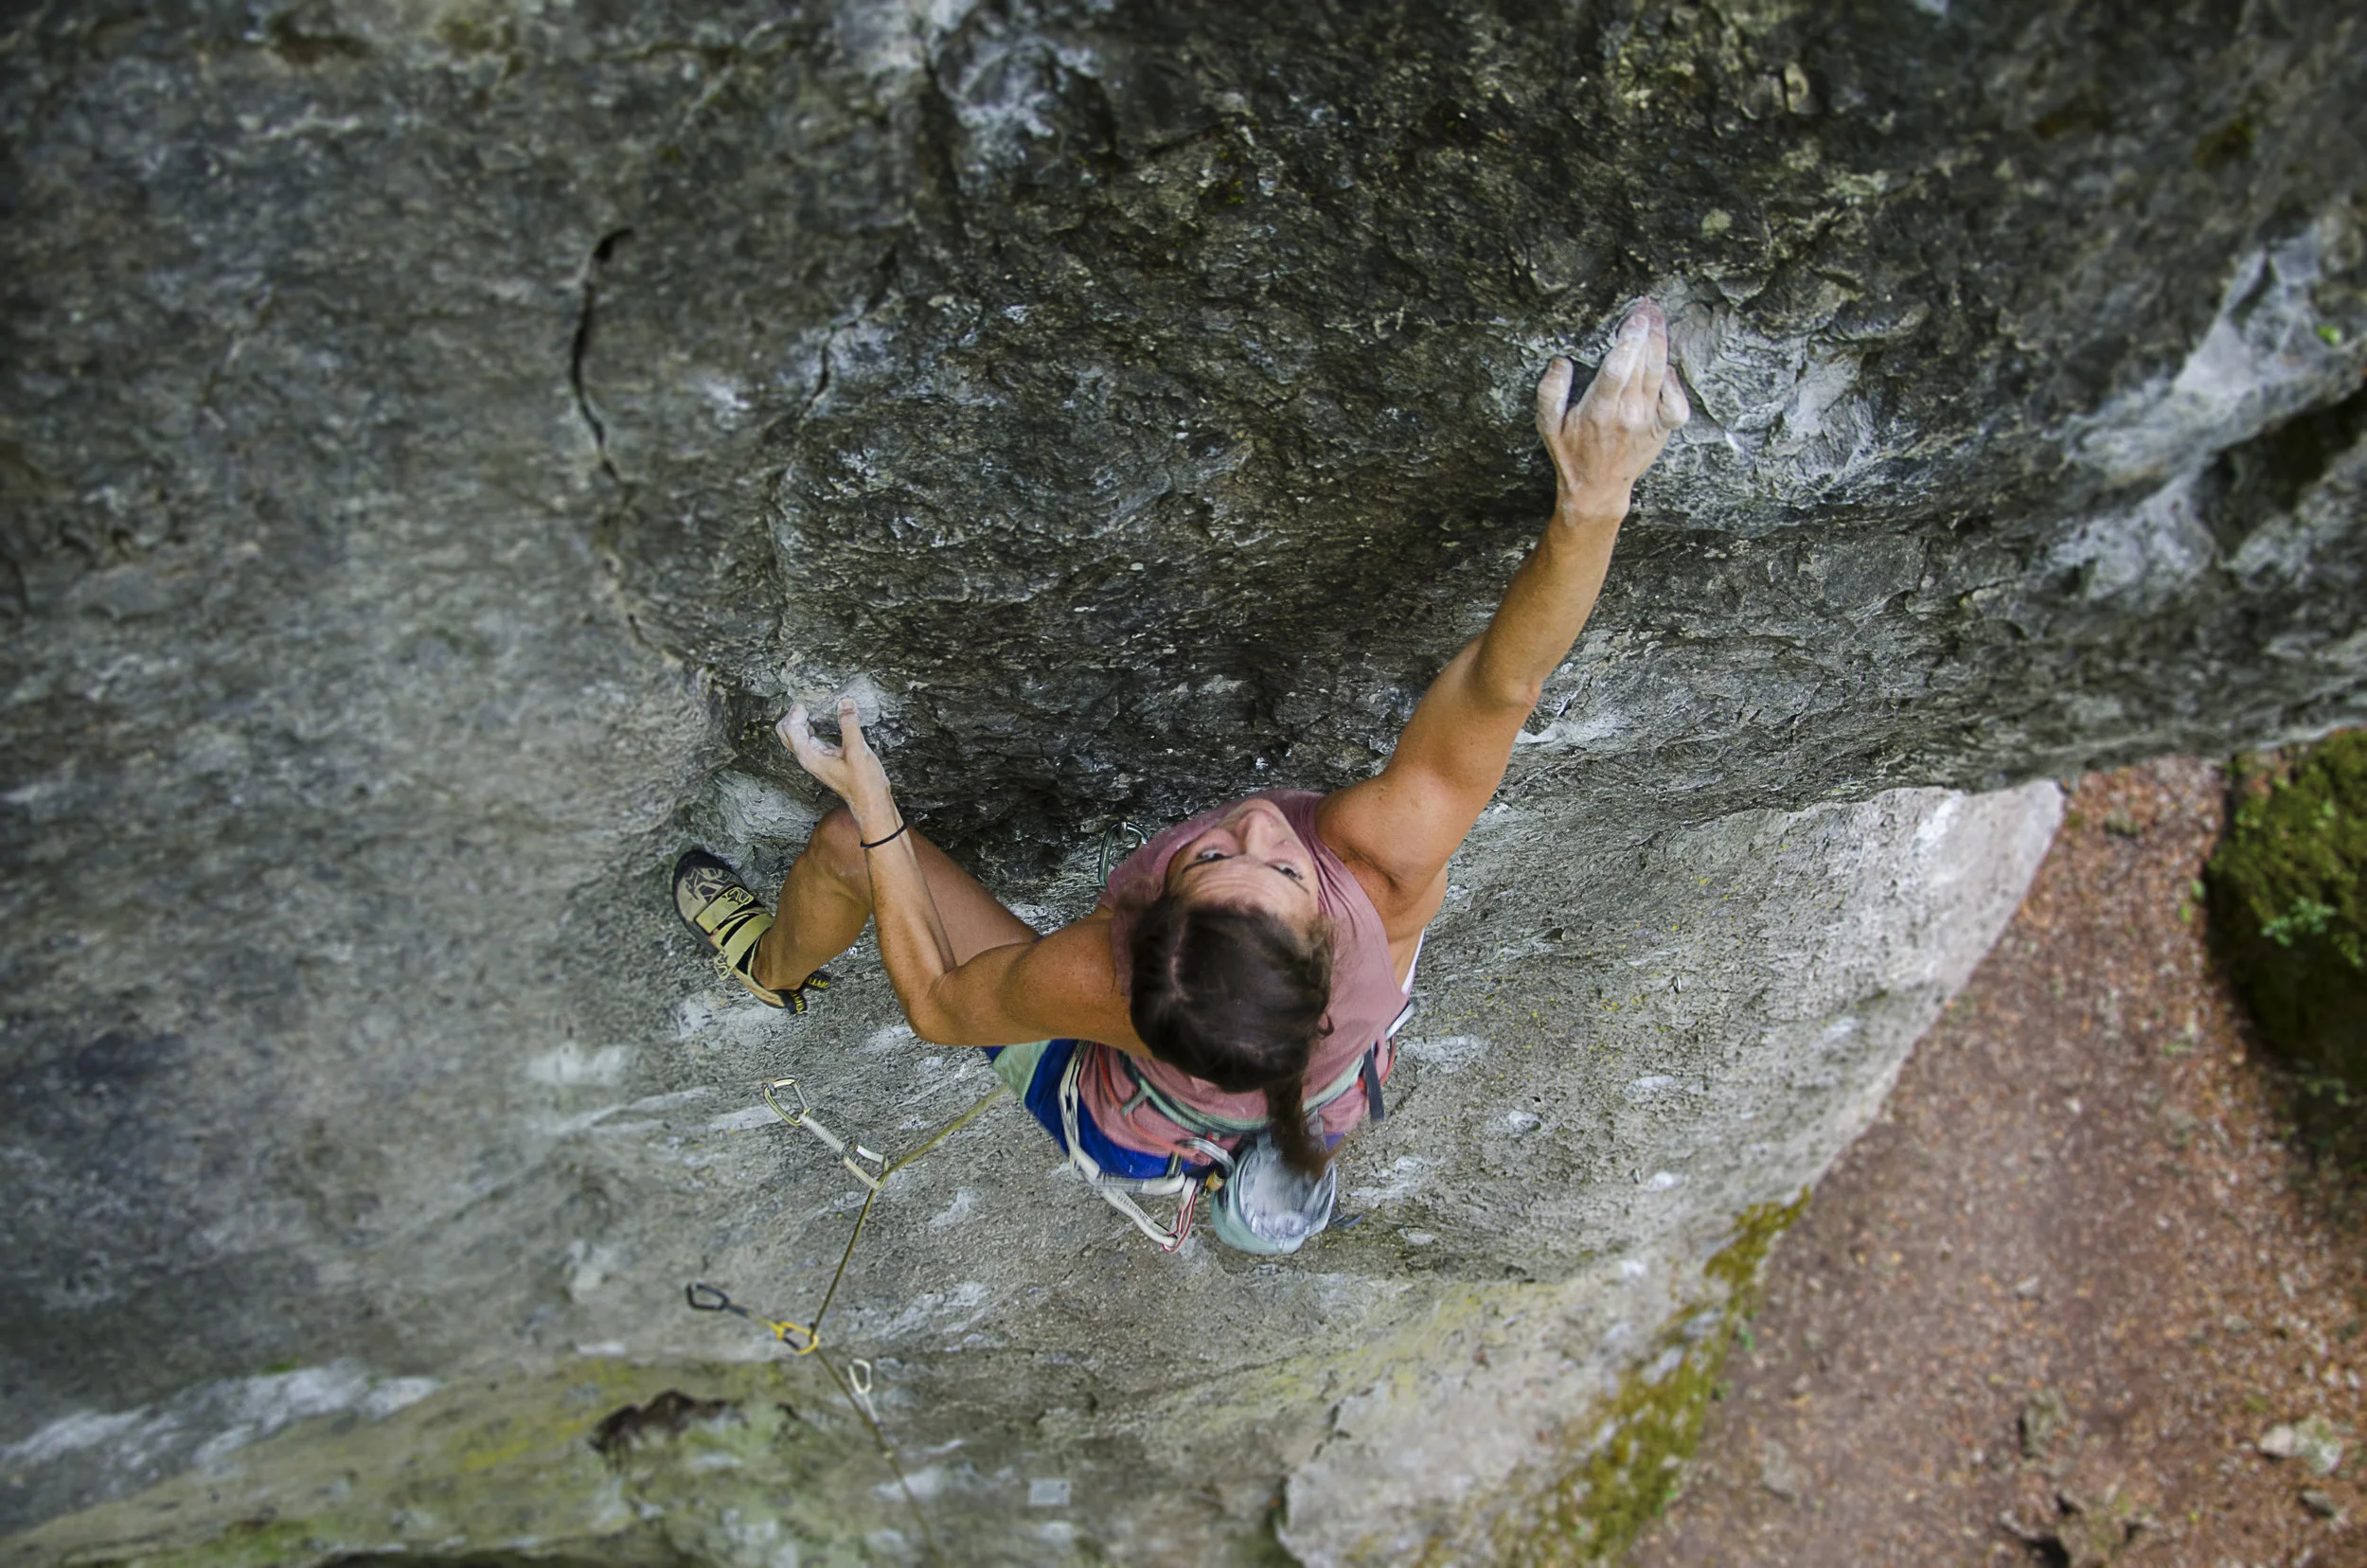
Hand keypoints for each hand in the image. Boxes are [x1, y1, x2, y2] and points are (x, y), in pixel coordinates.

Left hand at [778, 698, 895, 831]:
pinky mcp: (824, 759)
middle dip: (792, 717)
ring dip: (800, 722)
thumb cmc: (863, 782)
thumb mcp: (857, 750)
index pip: (789, 729)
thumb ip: (849, 725)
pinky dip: (809, 728)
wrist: (871, 801)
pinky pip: (809, 740)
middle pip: (786, 733)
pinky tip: (821, 723)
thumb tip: (845, 702)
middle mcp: (808, 758)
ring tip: (811, 710)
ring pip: (796, 736)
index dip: (795, 713)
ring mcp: (815, 759)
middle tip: (806, 706)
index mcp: (809, 756)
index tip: (808, 705)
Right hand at [1535, 299, 1690, 514]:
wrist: (1597, 490)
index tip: (1633, 316)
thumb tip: (1560, 362)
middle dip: (1648, 329)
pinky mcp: (1661, 430)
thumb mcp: (1547, 426)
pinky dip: (1676, 382)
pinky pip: (1678, 403)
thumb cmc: (1571, 454)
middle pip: (1645, 363)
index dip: (1630, 338)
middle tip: (1647, 305)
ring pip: (1661, 374)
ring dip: (1661, 343)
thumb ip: (1549, 392)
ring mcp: (1648, 422)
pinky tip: (1667, 365)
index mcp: (1598, 410)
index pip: (1619, 367)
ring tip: (1657, 320)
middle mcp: (1627, 414)